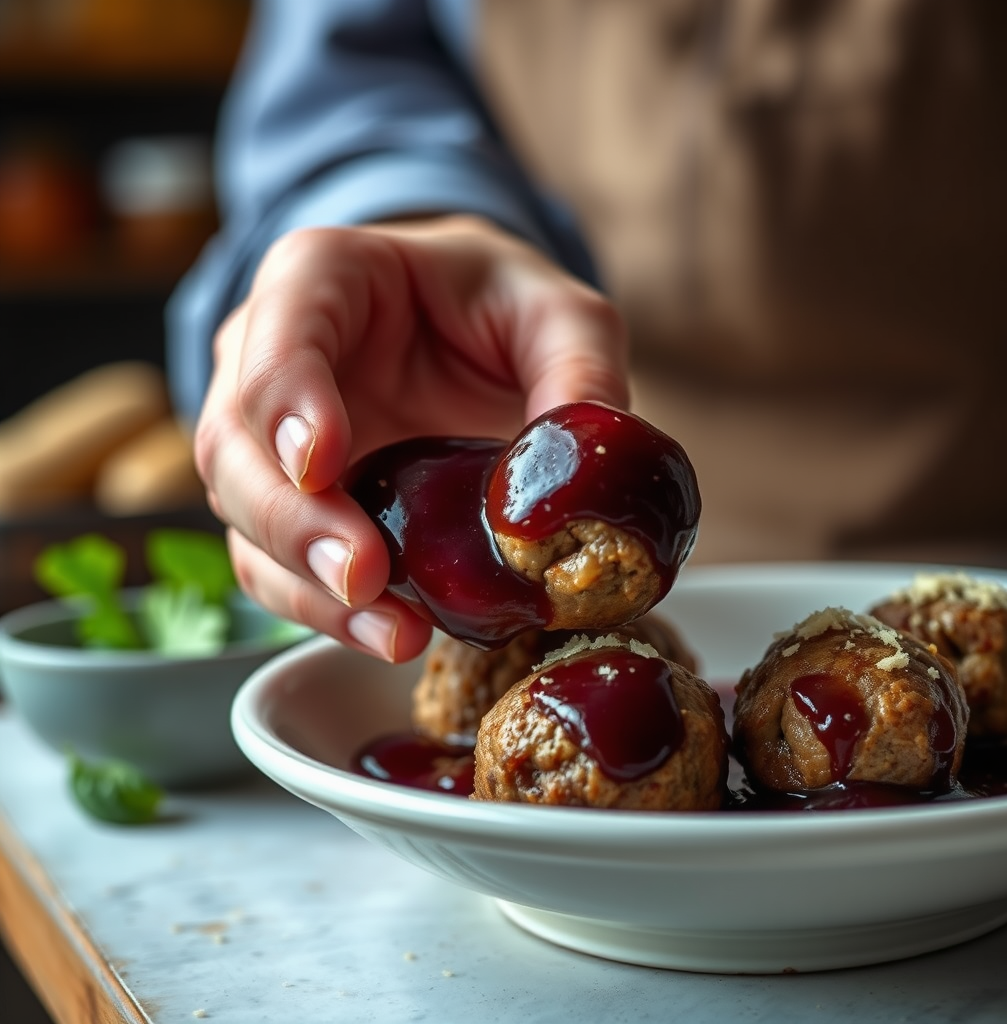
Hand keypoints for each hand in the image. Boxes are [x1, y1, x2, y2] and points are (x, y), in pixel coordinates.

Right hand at [193, 215, 629, 660]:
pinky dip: (323, 608)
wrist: (474, 335)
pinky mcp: (291, 500)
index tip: (325, 463)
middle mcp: (268, 355)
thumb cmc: (502, 307)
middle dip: (294, 521)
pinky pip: (278, 562)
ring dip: (307, 585)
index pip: (278, 335)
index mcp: (322, 278)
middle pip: (236, 442)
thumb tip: (571, 491)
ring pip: (244, 516)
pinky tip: (390, 631)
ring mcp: (270, 436)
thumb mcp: (562, 317)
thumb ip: (580, 376)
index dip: (288, 404)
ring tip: (395, 631)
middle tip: (364, 576)